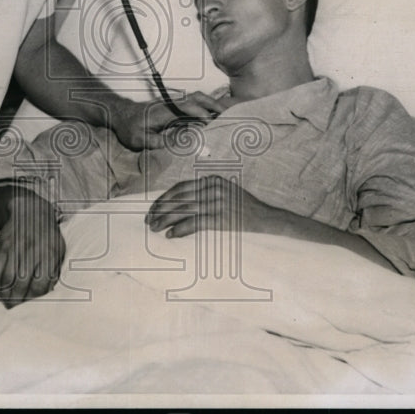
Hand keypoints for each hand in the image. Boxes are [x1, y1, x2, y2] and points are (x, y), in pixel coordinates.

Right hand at [0, 188, 64, 308]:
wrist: (31, 210)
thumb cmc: (48, 236)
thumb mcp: (59, 250)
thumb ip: (55, 270)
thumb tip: (49, 294)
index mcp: (49, 253)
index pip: (41, 284)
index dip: (34, 299)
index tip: (31, 307)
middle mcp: (32, 250)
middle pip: (22, 283)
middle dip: (18, 300)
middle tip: (15, 309)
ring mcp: (16, 247)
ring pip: (8, 278)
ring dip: (6, 295)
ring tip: (7, 304)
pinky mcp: (3, 245)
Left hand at [111, 93, 225, 150]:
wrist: (121, 115)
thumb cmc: (129, 128)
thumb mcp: (140, 140)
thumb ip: (160, 141)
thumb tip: (182, 143)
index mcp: (164, 111)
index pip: (187, 108)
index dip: (201, 113)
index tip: (213, 123)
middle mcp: (171, 104)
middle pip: (196, 98)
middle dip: (214, 105)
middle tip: (229, 115)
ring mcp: (174, 103)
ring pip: (197, 98)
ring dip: (213, 103)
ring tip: (227, 115)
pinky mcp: (175, 107)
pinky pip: (194, 103)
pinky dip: (207, 105)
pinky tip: (216, 114)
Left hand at [145, 175, 274, 237]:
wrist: (265, 218)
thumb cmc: (242, 208)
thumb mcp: (223, 192)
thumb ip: (204, 193)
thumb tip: (176, 204)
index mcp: (211, 180)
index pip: (180, 188)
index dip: (163, 198)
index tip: (152, 209)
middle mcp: (213, 188)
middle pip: (179, 198)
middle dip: (161, 210)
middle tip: (149, 220)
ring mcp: (217, 202)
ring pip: (183, 210)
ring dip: (166, 220)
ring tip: (155, 229)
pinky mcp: (221, 218)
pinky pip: (194, 223)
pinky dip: (180, 229)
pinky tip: (171, 235)